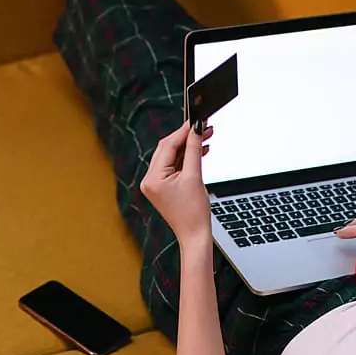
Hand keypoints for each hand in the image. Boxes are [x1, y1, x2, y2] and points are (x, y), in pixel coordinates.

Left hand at [140, 121, 213, 246]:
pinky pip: (173, 165)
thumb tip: (196, 129)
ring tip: (206, 137)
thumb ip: (195, 149)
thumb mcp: (195, 176)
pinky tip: (200, 150)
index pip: (168, 146)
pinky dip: (186, 158)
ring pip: (172, 156)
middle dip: (186, 137)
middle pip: (168, 148)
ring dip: (188, 146)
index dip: (184, 131)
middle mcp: (149, 180)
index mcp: (153, 178)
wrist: (194, 234)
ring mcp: (154, 183)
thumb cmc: (194, 213)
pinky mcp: (162, 186)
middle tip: (204, 126)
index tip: (197, 120)